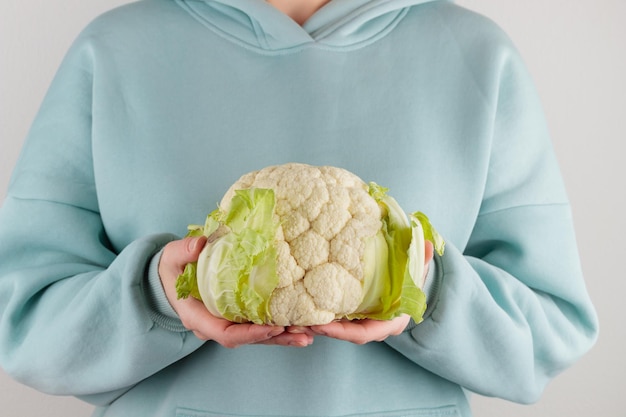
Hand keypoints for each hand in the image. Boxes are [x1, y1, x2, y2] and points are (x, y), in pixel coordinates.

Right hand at [158, 236, 312, 347]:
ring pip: (257, 337)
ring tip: (308, 333)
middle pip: (248, 339)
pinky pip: (259, 326)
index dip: (251, 334)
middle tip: (303, 334)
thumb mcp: (172, 257)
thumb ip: (183, 251)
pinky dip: (280, 328)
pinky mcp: (238, 317)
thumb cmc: (172, 268)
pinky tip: (301, 326)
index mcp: (198, 317)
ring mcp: (227, 323)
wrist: (170, 277)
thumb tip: (200, 245)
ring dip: (283, 337)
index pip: (226, 334)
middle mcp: (214, 326)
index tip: (274, 328)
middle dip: (276, 339)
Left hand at [305, 240, 434, 343]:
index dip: (341, 332)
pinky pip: (332, 319)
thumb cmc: (413, 278)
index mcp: (390, 321)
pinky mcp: (349, 314)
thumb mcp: (419, 268)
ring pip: (334, 329)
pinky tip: (295, 309)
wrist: (410, 282)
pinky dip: (315, 316)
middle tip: (295, 325)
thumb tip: (429, 245)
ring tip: (288, 321)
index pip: (363, 334)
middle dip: (320, 331)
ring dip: (312, 326)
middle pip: (343, 335)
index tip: (321, 325)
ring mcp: (361, 322)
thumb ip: (422, 258)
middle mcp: (373, 326)